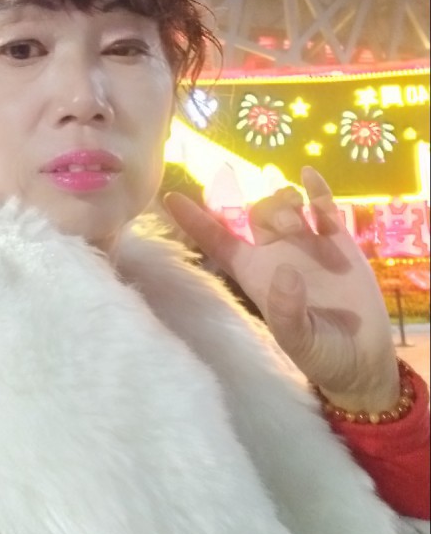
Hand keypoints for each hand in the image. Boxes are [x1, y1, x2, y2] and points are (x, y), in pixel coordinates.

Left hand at [164, 166, 399, 413]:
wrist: (363, 358)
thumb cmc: (322, 354)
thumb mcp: (301, 342)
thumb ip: (288, 312)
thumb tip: (285, 271)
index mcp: (253, 273)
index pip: (216, 240)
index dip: (194, 220)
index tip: (170, 197)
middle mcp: (273, 253)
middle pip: (254, 213)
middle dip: (265, 209)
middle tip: (289, 226)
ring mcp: (305, 243)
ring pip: (283, 204)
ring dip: (287, 201)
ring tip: (303, 216)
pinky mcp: (337, 240)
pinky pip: (322, 205)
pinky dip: (315, 188)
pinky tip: (309, 175)